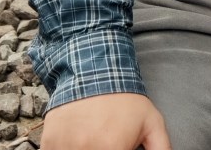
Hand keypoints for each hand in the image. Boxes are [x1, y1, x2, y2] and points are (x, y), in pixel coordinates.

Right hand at [40, 93, 172, 149]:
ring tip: (93, 137)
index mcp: (112, 148)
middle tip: (105, 141)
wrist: (93, 69)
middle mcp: (86, 149)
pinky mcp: (49, 143)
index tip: (118, 148)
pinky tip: (77, 139)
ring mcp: (64, 146)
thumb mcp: (152, 122)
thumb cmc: (124, 98)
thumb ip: (161, 148)